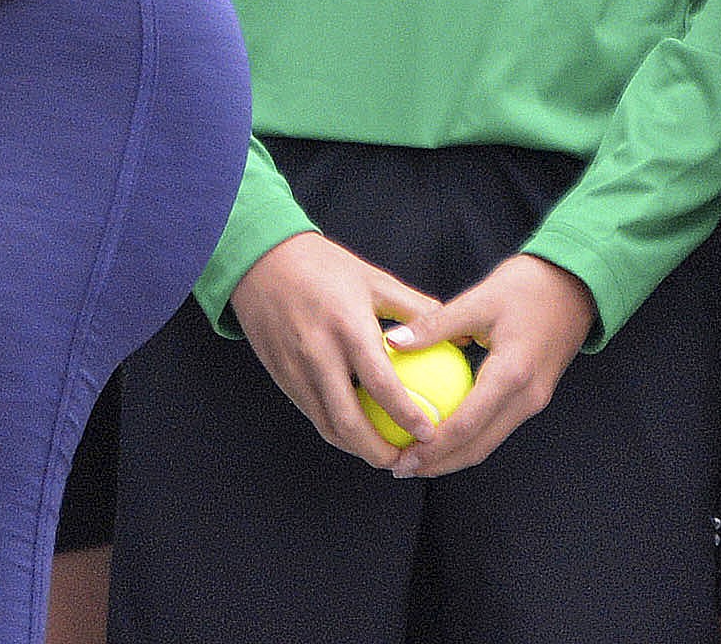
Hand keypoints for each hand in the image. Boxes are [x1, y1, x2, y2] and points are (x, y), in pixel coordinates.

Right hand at [227, 230, 459, 472]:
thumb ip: (416, 310)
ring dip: (357, 449)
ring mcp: (295, 367)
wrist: (259, 258)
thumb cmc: (325, 266)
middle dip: (380, 453)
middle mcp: (318, 352)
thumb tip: (460, 337)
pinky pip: (311, 412)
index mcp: (347, 326)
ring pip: (327, 425)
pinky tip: (356, 431)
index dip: (408, 417)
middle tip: (405, 462)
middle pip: (350, 422)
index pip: (382, 385)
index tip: (430, 434)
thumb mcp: (374, 280)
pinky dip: (335, 430)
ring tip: (384, 455)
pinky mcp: (281, 374)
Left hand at [384, 251, 592, 477]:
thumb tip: (392, 341)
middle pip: (479, 445)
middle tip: (400, 468)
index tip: (400, 458)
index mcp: (512, 374)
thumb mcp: (478, 299)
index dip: (431, 447)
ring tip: (416, 459)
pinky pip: (497, 426)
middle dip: (439, 462)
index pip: (467, 425)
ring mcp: (534, 401)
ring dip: (454, 455)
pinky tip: (442, 433)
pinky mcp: (534, 397)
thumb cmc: (526, 285)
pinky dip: (469, 437)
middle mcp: (527, 397)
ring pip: (489, 441)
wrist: (576, 285)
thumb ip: (435, 325)